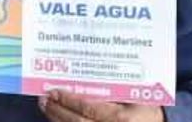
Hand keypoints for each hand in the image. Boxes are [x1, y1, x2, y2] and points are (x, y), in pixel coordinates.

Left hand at [39, 91, 164, 121]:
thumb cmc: (147, 108)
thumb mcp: (136, 96)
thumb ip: (115, 88)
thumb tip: (87, 74)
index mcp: (121, 118)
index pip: (88, 109)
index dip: (68, 101)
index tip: (54, 91)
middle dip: (57, 111)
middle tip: (43, 99)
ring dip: (57, 119)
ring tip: (46, 107)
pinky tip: (57, 119)